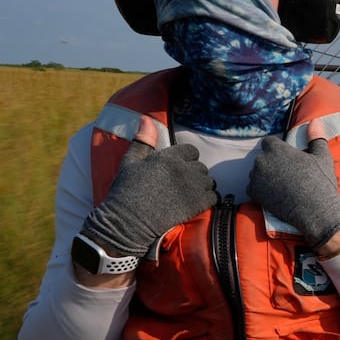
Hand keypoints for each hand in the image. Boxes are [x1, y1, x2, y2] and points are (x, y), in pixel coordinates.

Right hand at [81, 118, 216, 257]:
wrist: (128, 222)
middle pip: (201, 166)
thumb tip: (146, 118)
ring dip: (202, 186)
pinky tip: (195, 203)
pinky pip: (213, 197)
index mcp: (168, 157)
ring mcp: (192, 187)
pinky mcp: (197, 204)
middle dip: (193, 173)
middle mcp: (183, 170)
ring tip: (188, 194)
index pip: (191, 151)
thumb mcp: (130, 162)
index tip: (177, 169)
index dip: (186, 159)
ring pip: (209, 181)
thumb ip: (143, 140)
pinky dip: (207, 199)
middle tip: (181, 184)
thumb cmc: (126, 191)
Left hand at [247, 120, 339, 248]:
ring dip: (264, 176)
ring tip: (281, 186)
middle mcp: (262, 160)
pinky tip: (274, 195)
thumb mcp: (322, 157)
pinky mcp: (254, 193)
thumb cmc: (320, 183)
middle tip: (286, 174)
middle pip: (262, 157)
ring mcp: (256, 177)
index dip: (277, 149)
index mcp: (277, 149)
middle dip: (271, 163)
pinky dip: (260, 190)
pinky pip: (252, 187)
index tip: (286, 158)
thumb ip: (315, 137)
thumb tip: (315, 121)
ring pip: (256, 172)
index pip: (268, 142)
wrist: (315, 212)